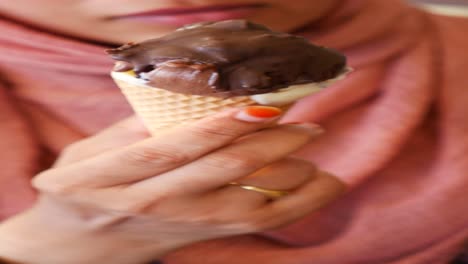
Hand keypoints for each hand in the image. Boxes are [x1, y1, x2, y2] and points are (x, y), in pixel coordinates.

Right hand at [0, 106, 345, 263]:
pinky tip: (318, 188)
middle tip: (309, 127)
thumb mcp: (86, 153)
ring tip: (319, 158)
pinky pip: (255, 224)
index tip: (263, 105)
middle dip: (272, 146)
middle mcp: (150, 202)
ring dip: (292, 182)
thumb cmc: (78, 191)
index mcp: (113, 176)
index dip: (220, 126)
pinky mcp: (199, 236)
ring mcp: (179, 224)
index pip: (175, 148)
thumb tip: (189, 100)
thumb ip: (132, 127)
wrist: (72, 250)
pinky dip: (293, 207)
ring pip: (249, 207)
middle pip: (222, 172)